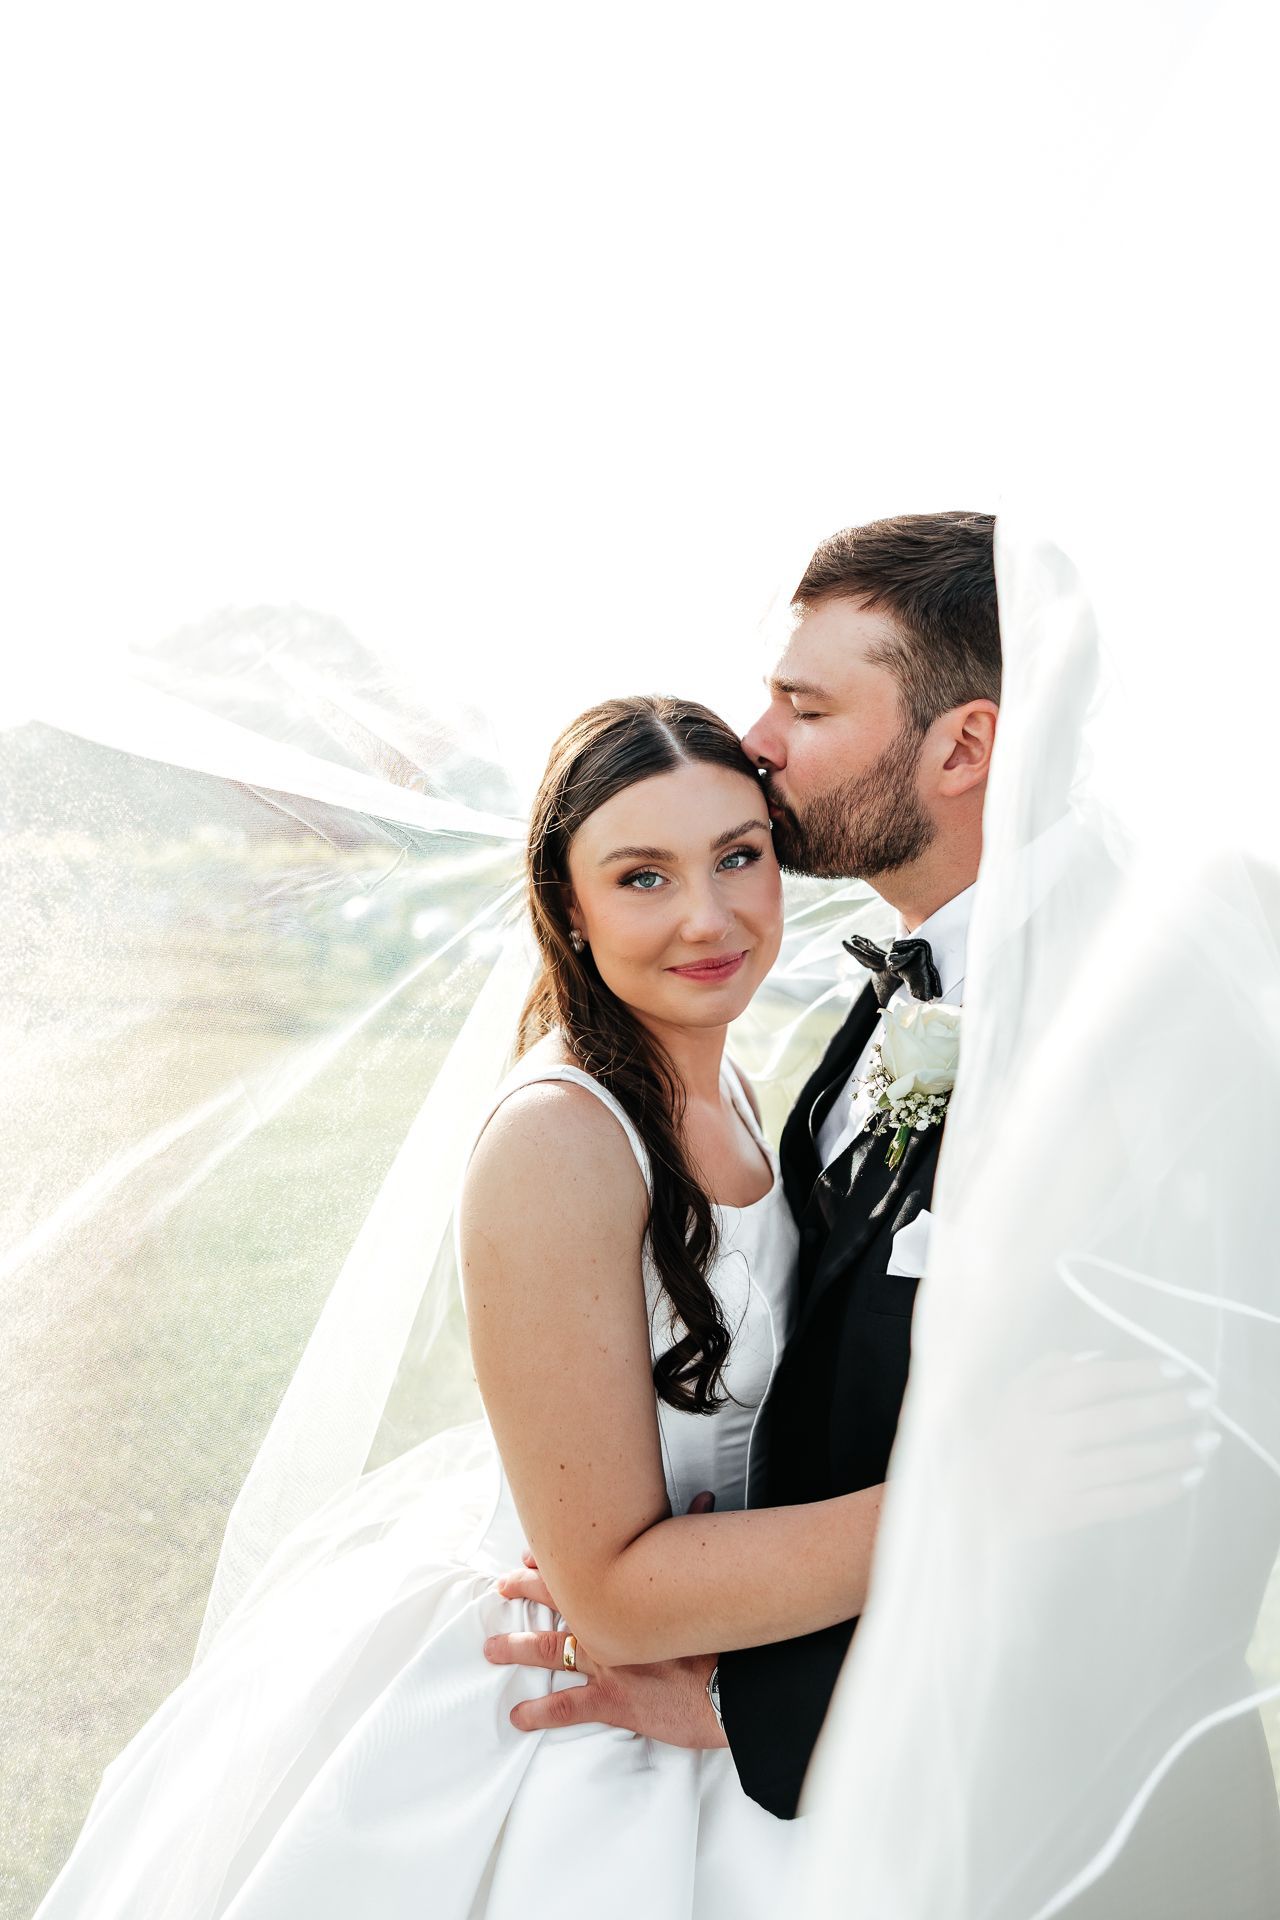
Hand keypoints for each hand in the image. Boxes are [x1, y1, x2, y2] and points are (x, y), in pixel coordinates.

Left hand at [486, 1491, 724, 1745]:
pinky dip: (539, 1712)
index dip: (554, 1560)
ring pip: (551, 1651)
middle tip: (502, 1586)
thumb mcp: (705, 1574)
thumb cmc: (720, 1630)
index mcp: (626, 1593)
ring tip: (491, 1647)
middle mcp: (608, 1625)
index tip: (532, 1553)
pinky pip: (567, 1707)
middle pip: (557, 1602)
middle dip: (526, 1592)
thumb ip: (696, 1533)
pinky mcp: (612, 1701)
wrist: (730, 1683)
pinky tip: (517, 1716)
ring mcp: (606, 1664)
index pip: (580, 1568)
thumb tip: (706, 1498)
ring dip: (517, 1647)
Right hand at [991, 1353, 1220, 1535]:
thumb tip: (1101, 1358)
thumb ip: (1051, 1369)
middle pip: (1118, 1419)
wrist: (968, 1500)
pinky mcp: (1066, 1513)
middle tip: (1207, 1400)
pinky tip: (1188, 1479)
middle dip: (1168, 1408)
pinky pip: (1123, 1500)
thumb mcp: (1013, 1393)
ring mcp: (1057, 1478)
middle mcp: (1045, 1437)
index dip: (1140, 1373)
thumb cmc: (1000, 1438)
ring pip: (1127, 1462)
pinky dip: (1159, 1491)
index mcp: (1034, 1401)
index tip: (1178, 1370)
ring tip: (1208, 1441)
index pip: (1096, 1381)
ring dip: (1174, 1451)